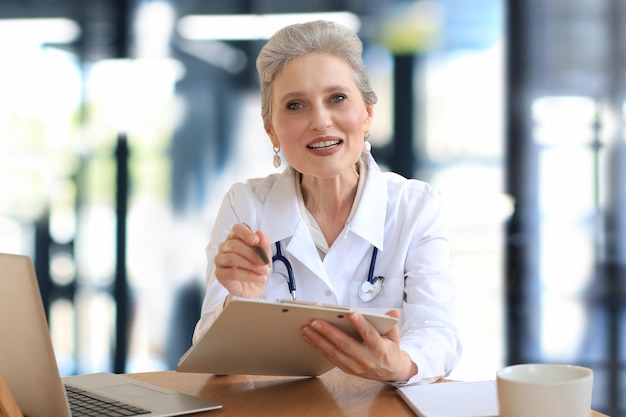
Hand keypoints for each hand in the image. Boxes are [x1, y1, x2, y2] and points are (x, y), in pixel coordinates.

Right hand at [214, 223, 271, 298]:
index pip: (237, 229)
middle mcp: (225, 247)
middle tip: (265, 263)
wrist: (256, 286)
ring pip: (232, 259)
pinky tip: (259, 277)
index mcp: (236, 237)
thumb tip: (260, 234)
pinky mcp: (220, 274)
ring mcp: (220, 260)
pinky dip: (249, 275)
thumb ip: (264, 243)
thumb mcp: (265, 254)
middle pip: (235, 245)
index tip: (256, 241)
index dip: (246, 234)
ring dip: (251, 266)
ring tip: (263, 271)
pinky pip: (232, 273)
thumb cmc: (258, 267)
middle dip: (253, 254)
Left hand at [301, 309, 417, 381]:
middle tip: (315, 321)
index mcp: (379, 349)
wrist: (390, 372)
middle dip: (328, 332)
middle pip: (345, 344)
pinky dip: (318, 348)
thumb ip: (391, 323)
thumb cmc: (390, 350)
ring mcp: (355, 366)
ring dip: (318, 340)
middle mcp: (366, 359)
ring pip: (334, 352)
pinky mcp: (347, 369)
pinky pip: (330, 358)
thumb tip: (392, 312)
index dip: (361, 325)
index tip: (352, 314)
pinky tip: (309, 338)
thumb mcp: (395, 336)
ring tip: (306, 329)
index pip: (369, 335)